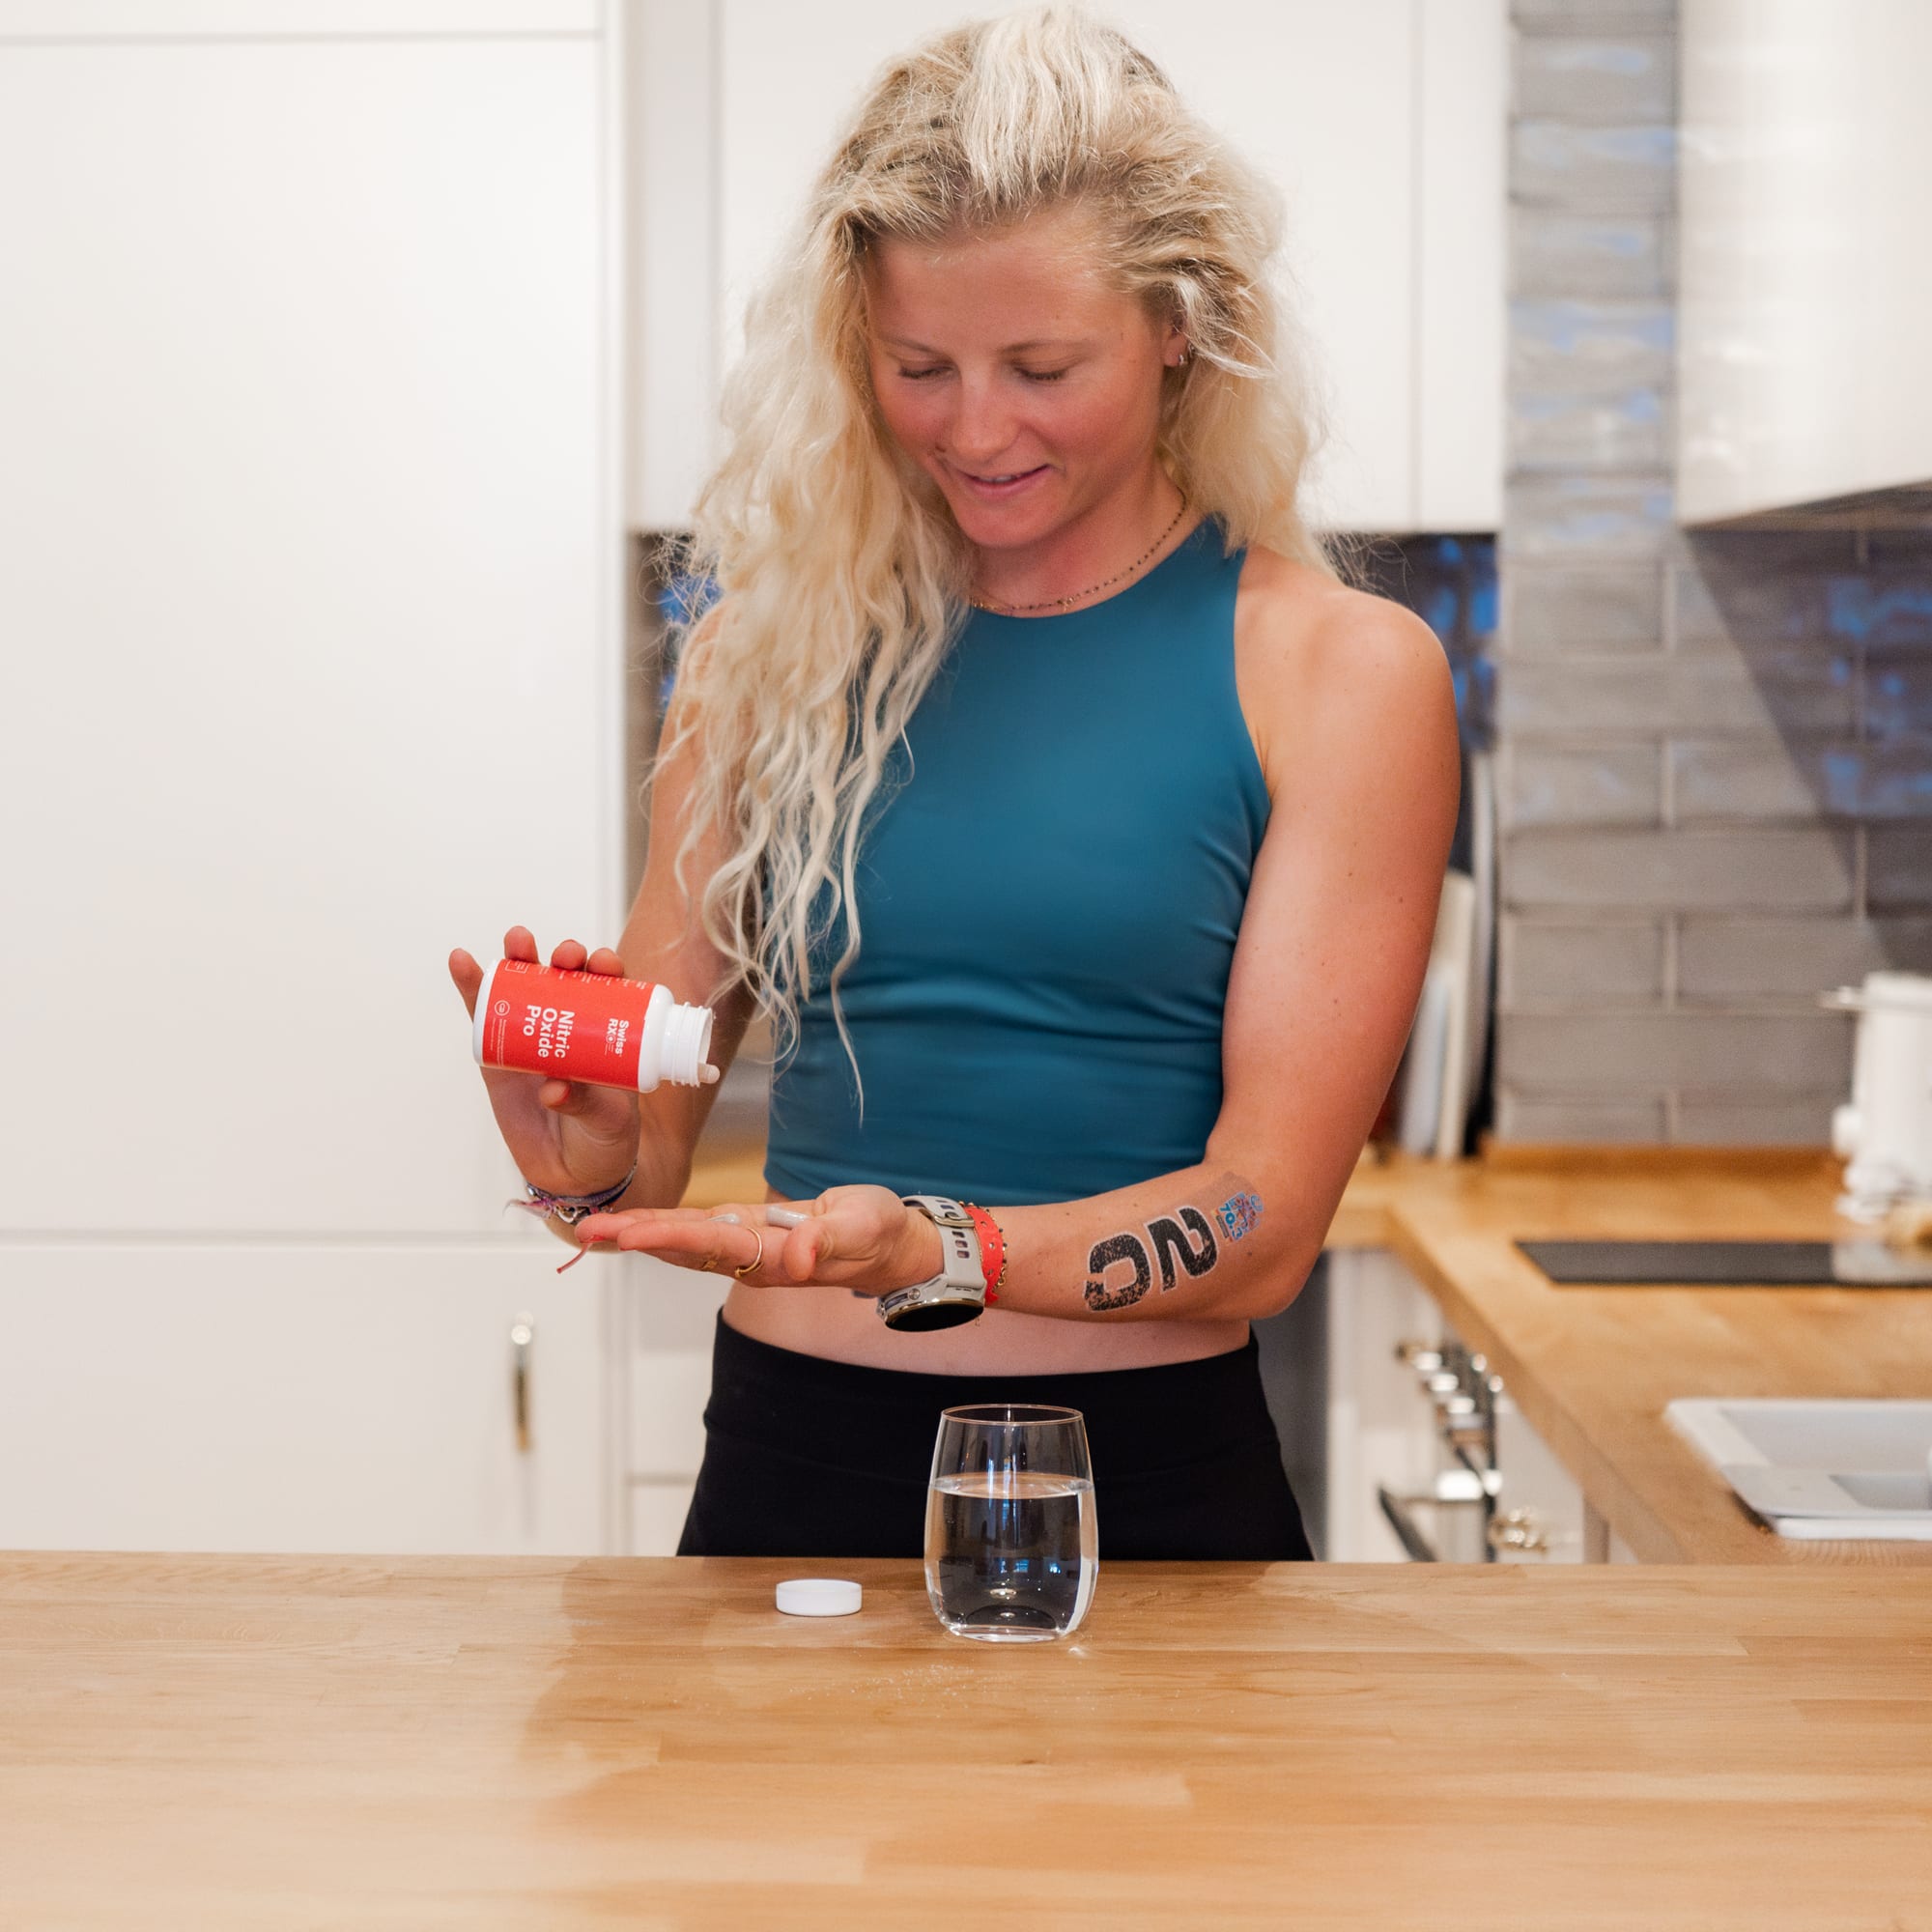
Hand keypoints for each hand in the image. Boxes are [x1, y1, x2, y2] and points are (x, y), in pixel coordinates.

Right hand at [449, 926, 641, 1198]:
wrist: (573, 1174)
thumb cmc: (604, 1140)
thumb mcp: (608, 1122)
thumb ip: (586, 1103)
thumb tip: (553, 1089)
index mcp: (611, 1034)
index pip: (611, 990)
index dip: (607, 968)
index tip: (603, 962)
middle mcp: (574, 1027)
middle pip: (568, 979)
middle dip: (566, 957)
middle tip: (564, 954)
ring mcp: (534, 1037)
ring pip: (526, 988)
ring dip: (520, 959)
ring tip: (518, 941)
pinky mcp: (501, 1054)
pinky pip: (484, 1016)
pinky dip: (472, 987)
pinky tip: (462, 961)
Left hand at [576, 1186, 943, 1295]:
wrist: (892, 1244)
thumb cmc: (880, 1233)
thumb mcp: (864, 1227)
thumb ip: (830, 1239)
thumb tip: (801, 1255)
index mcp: (775, 1257)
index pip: (711, 1243)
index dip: (667, 1235)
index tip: (627, 1232)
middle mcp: (752, 1259)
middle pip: (684, 1248)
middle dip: (635, 1238)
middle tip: (585, 1230)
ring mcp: (748, 1248)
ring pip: (684, 1242)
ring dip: (640, 1234)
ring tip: (594, 1227)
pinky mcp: (750, 1232)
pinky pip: (699, 1231)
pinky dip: (663, 1226)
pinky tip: (636, 1224)